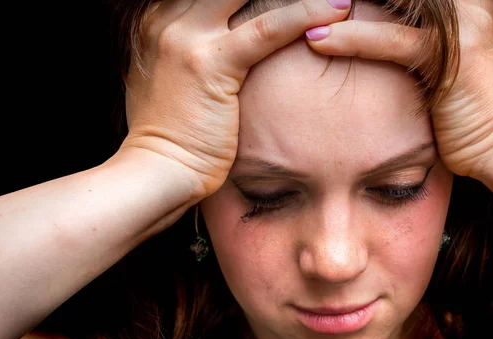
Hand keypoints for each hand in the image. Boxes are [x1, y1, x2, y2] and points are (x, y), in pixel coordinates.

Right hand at [122, 0, 351, 198]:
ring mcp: (185, 38)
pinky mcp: (209, 63)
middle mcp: (168, 21)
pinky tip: (336, 11)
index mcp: (158, 22)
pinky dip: (306, 15)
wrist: (156, 170)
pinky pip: (267, 29)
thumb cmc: (170, 136)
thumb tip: (218, 50)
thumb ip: (189, 54)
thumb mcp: (170, 81)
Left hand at [306, 0, 492, 177]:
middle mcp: (471, 5)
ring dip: (343, 8)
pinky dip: (352, 39)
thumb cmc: (471, 112)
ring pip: (394, 2)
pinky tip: (319, 41)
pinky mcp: (452, 54)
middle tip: (315, 2)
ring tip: (305, 13)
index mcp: (471, 3)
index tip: (332, 2)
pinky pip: (393, 40)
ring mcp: (465, 24)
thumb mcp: (447, 64)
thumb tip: (380, 29)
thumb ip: (422, 38)